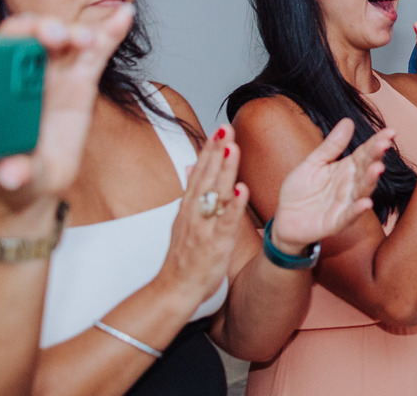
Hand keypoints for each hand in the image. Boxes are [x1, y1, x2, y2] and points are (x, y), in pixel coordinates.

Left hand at [0, 5, 133, 210]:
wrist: (32, 183)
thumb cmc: (11, 176)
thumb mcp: (13, 179)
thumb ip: (14, 173)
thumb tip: (13, 174)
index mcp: (0, 90)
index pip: (1, 50)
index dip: (13, 41)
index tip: (28, 45)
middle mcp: (24, 76)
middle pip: (31, 36)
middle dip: (43, 29)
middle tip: (56, 37)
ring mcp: (54, 76)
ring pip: (65, 41)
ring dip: (77, 33)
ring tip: (89, 40)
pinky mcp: (80, 82)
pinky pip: (96, 53)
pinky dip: (111, 33)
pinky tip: (124, 16)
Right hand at [156, 124, 246, 303]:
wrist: (174, 289)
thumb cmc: (184, 257)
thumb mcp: (183, 220)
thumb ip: (190, 193)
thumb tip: (191, 167)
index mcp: (189, 207)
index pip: (199, 172)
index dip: (209, 150)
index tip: (218, 129)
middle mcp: (194, 213)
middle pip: (206, 176)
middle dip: (216, 151)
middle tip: (225, 127)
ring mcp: (204, 227)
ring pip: (215, 194)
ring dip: (224, 170)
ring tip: (233, 147)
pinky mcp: (215, 243)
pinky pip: (225, 222)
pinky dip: (233, 206)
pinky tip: (241, 189)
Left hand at [269, 119, 394, 252]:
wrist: (284, 218)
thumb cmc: (300, 190)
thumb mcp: (313, 162)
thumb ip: (332, 145)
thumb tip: (348, 121)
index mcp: (345, 168)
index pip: (364, 153)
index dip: (377, 142)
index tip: (390, 131)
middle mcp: (350, 185)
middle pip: (366, 169)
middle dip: (376, 157)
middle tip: (384, 144)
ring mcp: (346, 203)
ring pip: (362, 190)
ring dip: (371, 180)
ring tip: (378, 168)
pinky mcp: (337, 221)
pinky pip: (349, 215)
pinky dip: (357, 210)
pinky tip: (366, 203)